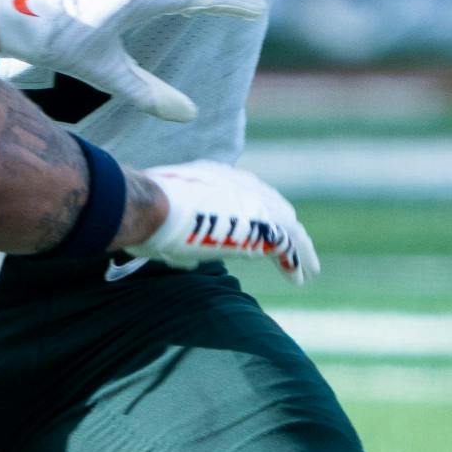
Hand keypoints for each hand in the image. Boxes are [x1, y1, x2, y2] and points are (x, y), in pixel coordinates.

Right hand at [126, 159, 318, 284]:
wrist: (151, 207)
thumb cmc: (144, 213)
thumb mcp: (161, 216)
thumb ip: (181, 233)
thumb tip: (187, 259)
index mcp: (211, 174)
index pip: (243, 191)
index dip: (254, 213)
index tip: (258, 230)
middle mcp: (236, 181)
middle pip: (271, 203)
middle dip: (282, 227)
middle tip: (288, 249)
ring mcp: (252, 200)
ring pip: (286, 225)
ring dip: (298, 249)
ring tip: (307, 270)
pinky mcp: (263, 222)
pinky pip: (290, 243)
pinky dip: (298, 260)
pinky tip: (301, 277)